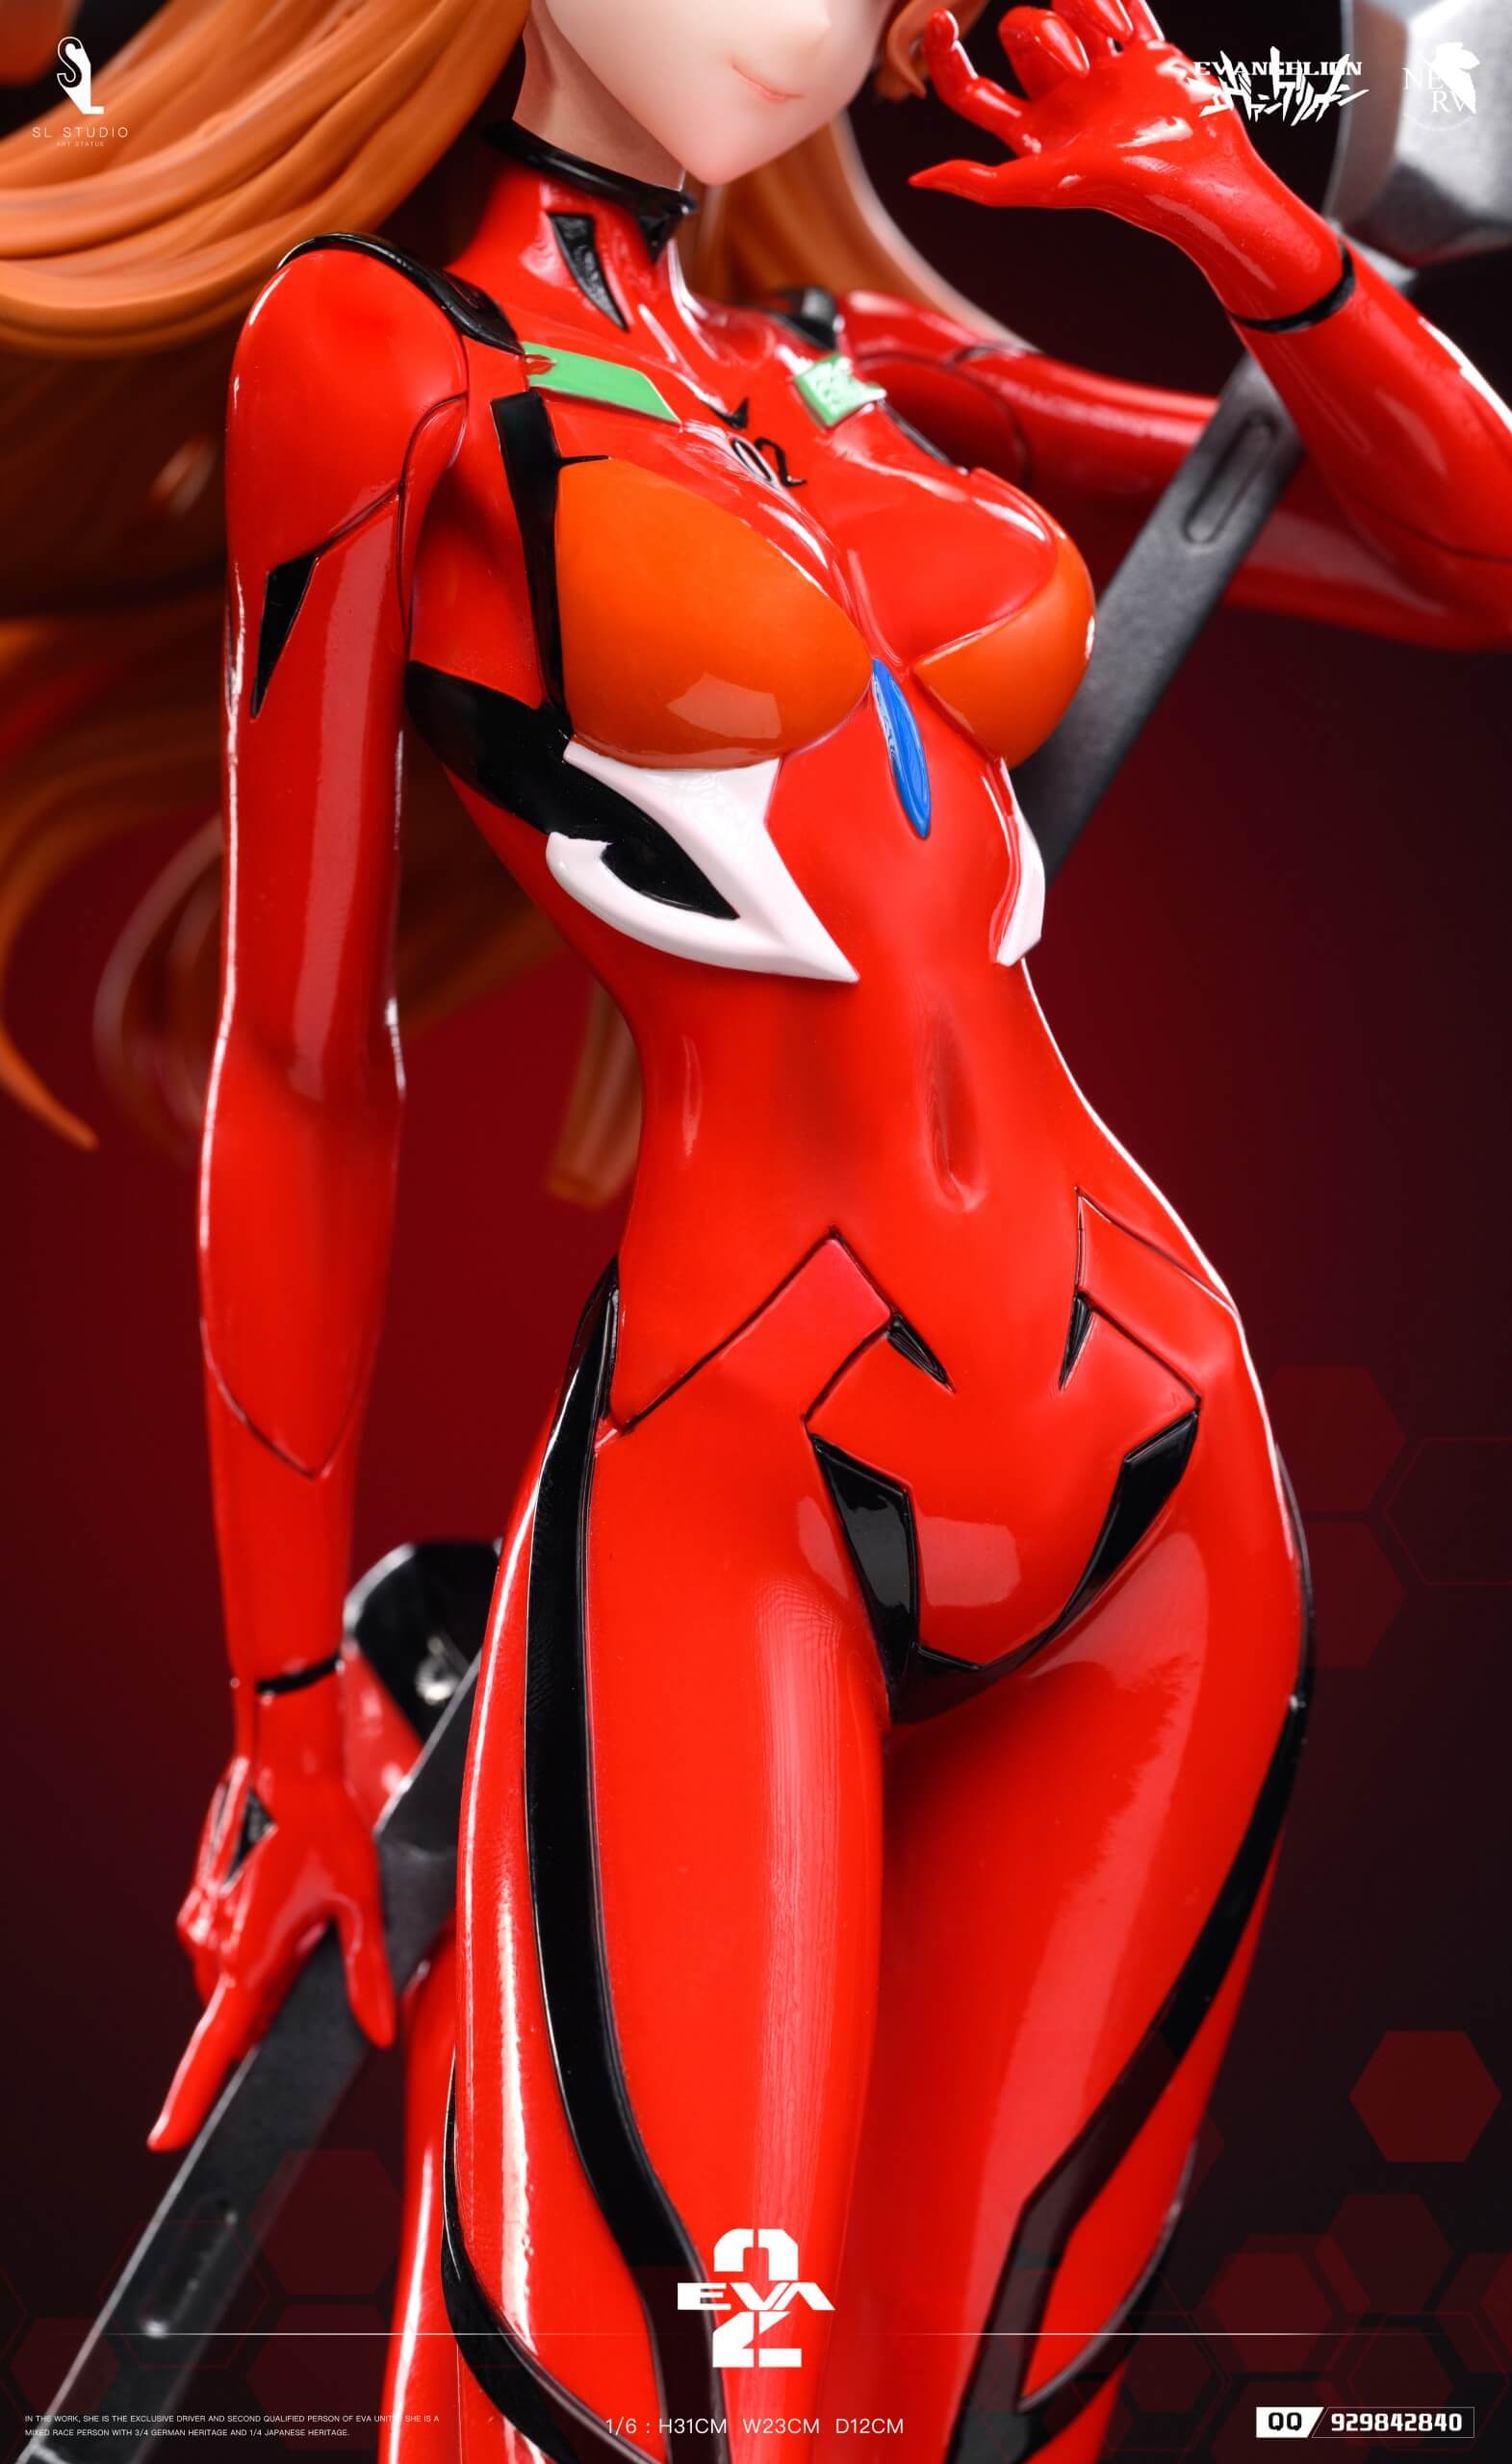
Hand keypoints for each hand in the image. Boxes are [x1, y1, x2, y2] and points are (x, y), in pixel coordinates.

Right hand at [150, 1714, 394, 2150]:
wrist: (287, 1764)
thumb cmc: (326, 1826)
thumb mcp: (360, 1903)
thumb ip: (366, 1975)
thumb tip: (378, 2031)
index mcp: (247, 1960)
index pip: (212, 2049)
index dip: (189, 2100)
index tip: (166, 2140)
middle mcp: (211, 1946)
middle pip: (236, 2017)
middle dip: (269, 2011)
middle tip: (315, 1957)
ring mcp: (200, 1920)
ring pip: (227, 1981)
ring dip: (259, 1974)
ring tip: (305, 1919)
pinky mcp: (200, 1899)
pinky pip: (219, 1945)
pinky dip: (248, 1943)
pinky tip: (285, 1903)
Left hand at [911, 5, 1341, 320]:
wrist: (1195, 173)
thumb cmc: (1124, 186)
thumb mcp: (1045, 185)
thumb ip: (982, 183)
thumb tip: (920, 180)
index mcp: (1031, 132)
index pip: (970, 91)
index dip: (947, 59)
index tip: (941, 21)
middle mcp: (1060, 100)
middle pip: (1021, 35)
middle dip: (1039, 32)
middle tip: (1076, 62)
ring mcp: (1102, 74)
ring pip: (1068, 9)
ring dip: (1082, 6)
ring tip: (1110, 34)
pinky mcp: (1144, 53)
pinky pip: (1123, 4)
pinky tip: (1121, 21)